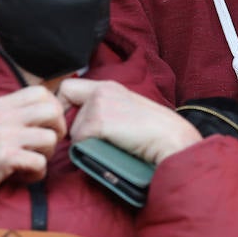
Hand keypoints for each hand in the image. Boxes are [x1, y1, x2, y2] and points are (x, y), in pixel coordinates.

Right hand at [0, 86, 65, 209]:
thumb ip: (14, 113)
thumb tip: (47, 110)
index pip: (40, 91)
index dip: (53, 108)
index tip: (48, 125)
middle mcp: (2, 115)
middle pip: (51, 110)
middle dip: (58, 129)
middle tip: (47, 144)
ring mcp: (3, 135)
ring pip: (50, 138)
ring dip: (48, 154)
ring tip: (34, 161)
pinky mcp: (4, 157)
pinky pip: (40, 162)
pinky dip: (37, 173)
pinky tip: (26, 175)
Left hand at [58, 79, 199, 165]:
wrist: (174, 140)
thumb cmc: (157, 133)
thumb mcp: (127, 112)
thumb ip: (107, 110)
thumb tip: (84, 126)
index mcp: (109, 86)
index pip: (68, 87)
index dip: (64, 106)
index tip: (71, 123)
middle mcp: (101, 90)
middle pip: (64, 104)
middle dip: (71, 123)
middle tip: (86, 138)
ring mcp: (99, 104)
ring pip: (73, 127)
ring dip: (84, 140)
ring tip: (109, 145)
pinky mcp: (99, 121)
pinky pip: (79, 140)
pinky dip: (89, 149)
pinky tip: (109, 150)